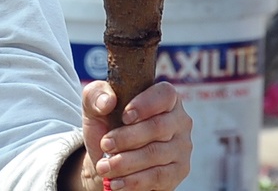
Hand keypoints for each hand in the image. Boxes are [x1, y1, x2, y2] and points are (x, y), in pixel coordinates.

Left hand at [62, 80, 189, 190]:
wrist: (109, 160)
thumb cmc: (107, 127)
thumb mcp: (95, 108)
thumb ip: (95, 96)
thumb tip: (107, 101)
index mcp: (165, 97)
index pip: (165, 95)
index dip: (145, 105)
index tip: (125, 116)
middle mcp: (179, 120)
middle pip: (159, 127)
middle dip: (127, 138)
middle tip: (105, 145)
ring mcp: (182, 147)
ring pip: (156, 154)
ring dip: (126, 162)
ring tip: (104, 166)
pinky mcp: (178, 171)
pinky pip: (158, 177)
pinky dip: (134, 181)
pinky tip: (116, 182)